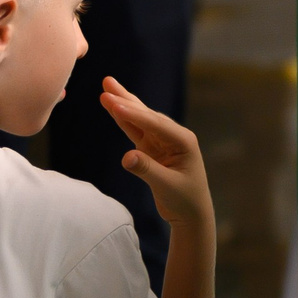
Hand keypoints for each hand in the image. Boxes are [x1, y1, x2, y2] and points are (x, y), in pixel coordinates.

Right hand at [102, 77, 212, 227]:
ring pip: (139, 119)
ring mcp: (162, 141)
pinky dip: (124, 120)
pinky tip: (114, 108)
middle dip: (126, 100)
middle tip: (107, 83)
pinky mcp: (153, 149)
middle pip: (146, 115)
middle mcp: (174, 136)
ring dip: (123, 105)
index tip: (114, 103)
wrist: (191, 214)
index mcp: (183, 141)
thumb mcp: (167, 186)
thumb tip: (126, 157)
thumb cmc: (185, 200)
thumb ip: (147, 170)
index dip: (133, 114)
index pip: (155, 124)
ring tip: (107, 87)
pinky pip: (135, 131)